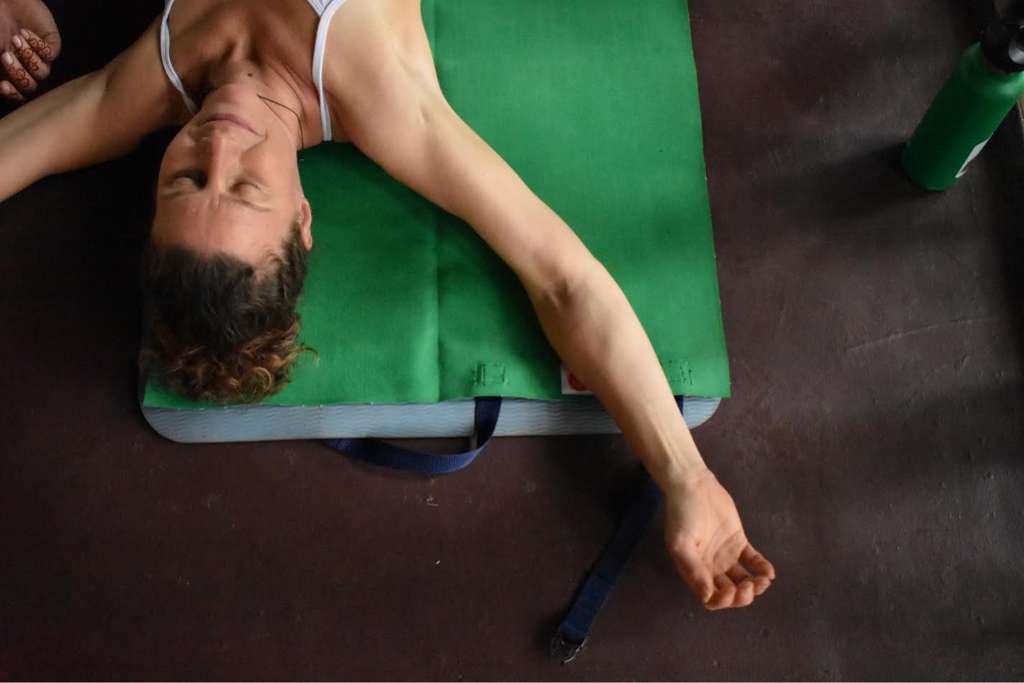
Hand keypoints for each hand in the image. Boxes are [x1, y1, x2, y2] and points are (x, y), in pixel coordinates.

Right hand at [0, 0, 60, 103]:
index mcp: (7, 69)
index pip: (16, 93)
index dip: (12, 94)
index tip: (3, 85)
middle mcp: (24, 65)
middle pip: (30, 86)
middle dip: (17, 73)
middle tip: (5, 55)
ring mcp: (38, 55)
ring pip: (42, 73)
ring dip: (28, 57)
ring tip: (16, 39)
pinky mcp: (51, 43)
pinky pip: (51, 55)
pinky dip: (38, 46)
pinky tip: (25, 33)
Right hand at [663, 467, 775, 609]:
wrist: (693, 485)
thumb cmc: (682, 514)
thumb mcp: (681, 543)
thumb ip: (693, 570)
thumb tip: (707, 597)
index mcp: (695, 571)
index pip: (711, 598)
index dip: (723, 601)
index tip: (730, 590)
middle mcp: (710, 567)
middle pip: (730, 593)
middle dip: (741, 597)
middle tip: (749, 587)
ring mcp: (726, 556)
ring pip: (743, 580)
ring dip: (755, 586)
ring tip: (763, 581)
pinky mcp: (738, 543)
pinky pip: (752, 561)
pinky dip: (762, 568)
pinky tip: (769, 572)